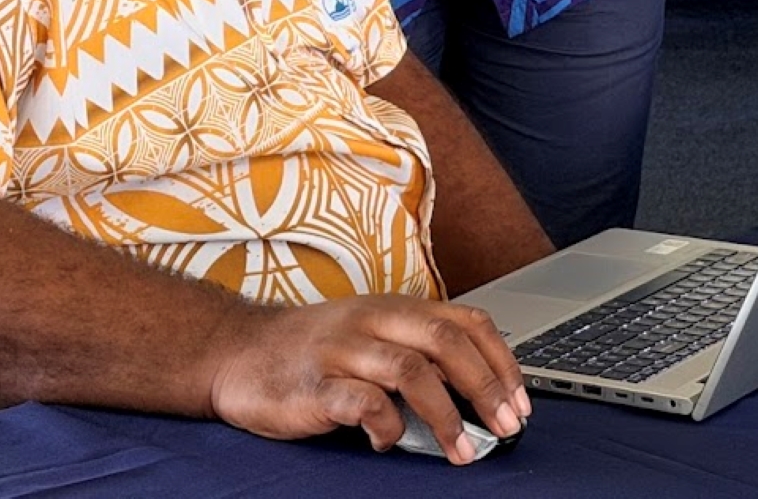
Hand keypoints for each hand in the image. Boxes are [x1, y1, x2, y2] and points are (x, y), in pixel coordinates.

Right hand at [205, 294, 529, 463]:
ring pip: (411, 371)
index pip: (465, 321)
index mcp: (394, 308)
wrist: (236, 351)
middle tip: (508, 427)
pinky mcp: (314, 384)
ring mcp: (343, 350)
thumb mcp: (370, 335)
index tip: (521, 400)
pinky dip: (386, 427)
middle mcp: (372, 320)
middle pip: (446, 342)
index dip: (501, 361)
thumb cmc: (312, 350)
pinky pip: (362, 403)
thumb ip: (415, 355)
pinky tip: (386, 442)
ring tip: (463, 451)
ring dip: (447, 416)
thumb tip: (476, 401)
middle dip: (487, 387)